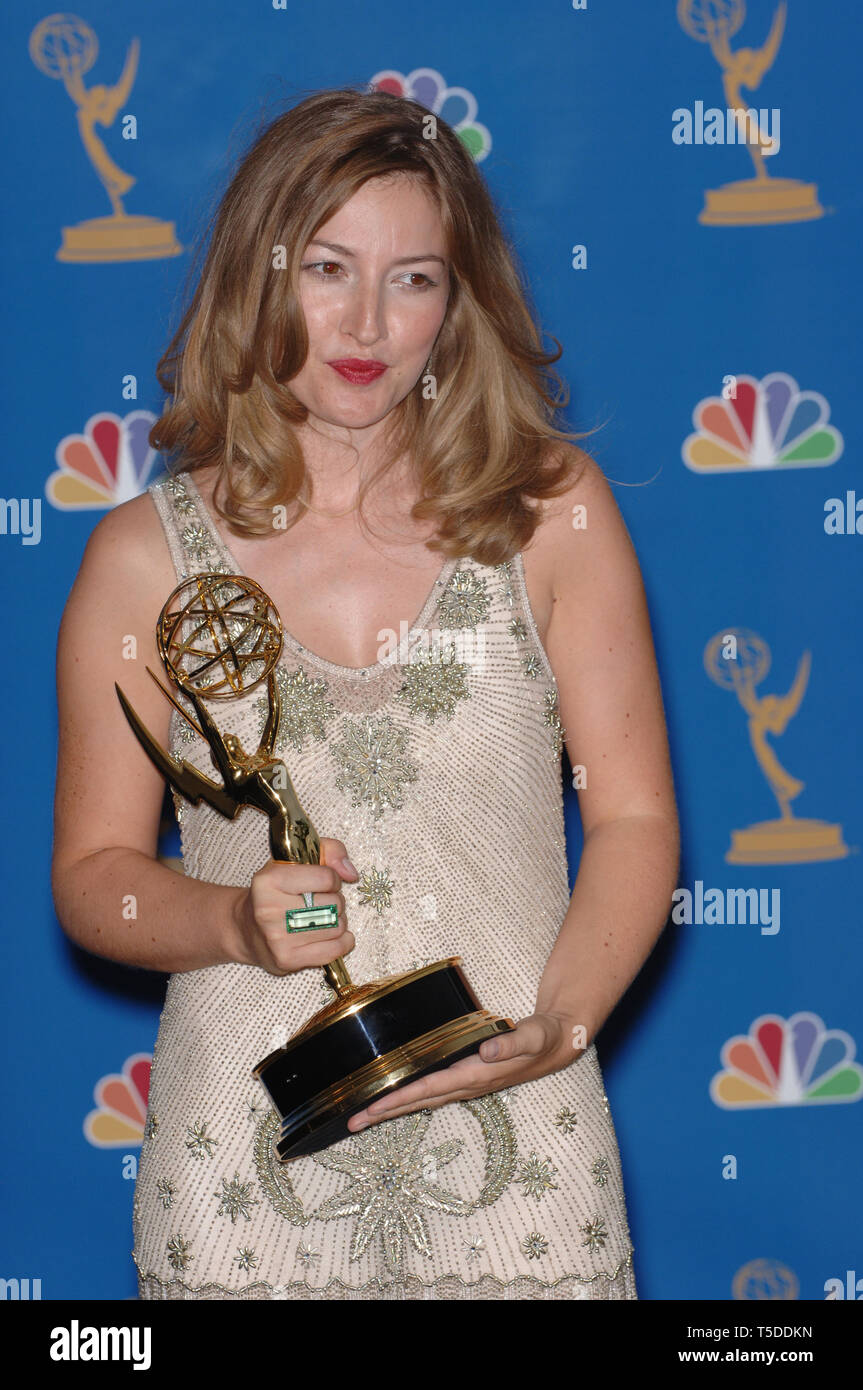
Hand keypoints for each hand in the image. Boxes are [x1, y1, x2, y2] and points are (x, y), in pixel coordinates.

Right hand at [233, 837, 357, 974]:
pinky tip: (330, 936)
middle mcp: (269, 909)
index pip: (326, 878)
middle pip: (334, 904)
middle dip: (335, 902)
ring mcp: (277, 937)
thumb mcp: (295, 860)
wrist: (245, 929)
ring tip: (322, 918)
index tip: (324, 883)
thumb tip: (351, 873)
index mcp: (269, 880)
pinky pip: (334, 950)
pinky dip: (342, 942)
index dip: (332, 879)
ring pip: (337, 927)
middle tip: (321, 903)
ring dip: (338, 922)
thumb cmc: (275, 892)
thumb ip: (330, 851)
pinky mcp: (287, 959)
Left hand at [346, 1011, 579, 1130]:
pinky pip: (431, 1091)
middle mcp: (466, 1085)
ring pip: (421, 1100)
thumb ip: (512, 1042)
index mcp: (476, 1075)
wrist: (557, 1045)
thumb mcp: (533, 1036)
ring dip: (392, 1108)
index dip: (400, 1099)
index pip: (429, 1089)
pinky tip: (393, 1098)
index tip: (373, 1108)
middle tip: (350, 1122)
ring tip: (362, 1116)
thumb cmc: (543, 1038)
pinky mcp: (466, 1078)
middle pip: (418, 1102)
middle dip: (384, 1112)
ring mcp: (465, 1084)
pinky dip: (408, 1097)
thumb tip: (487, 1048)